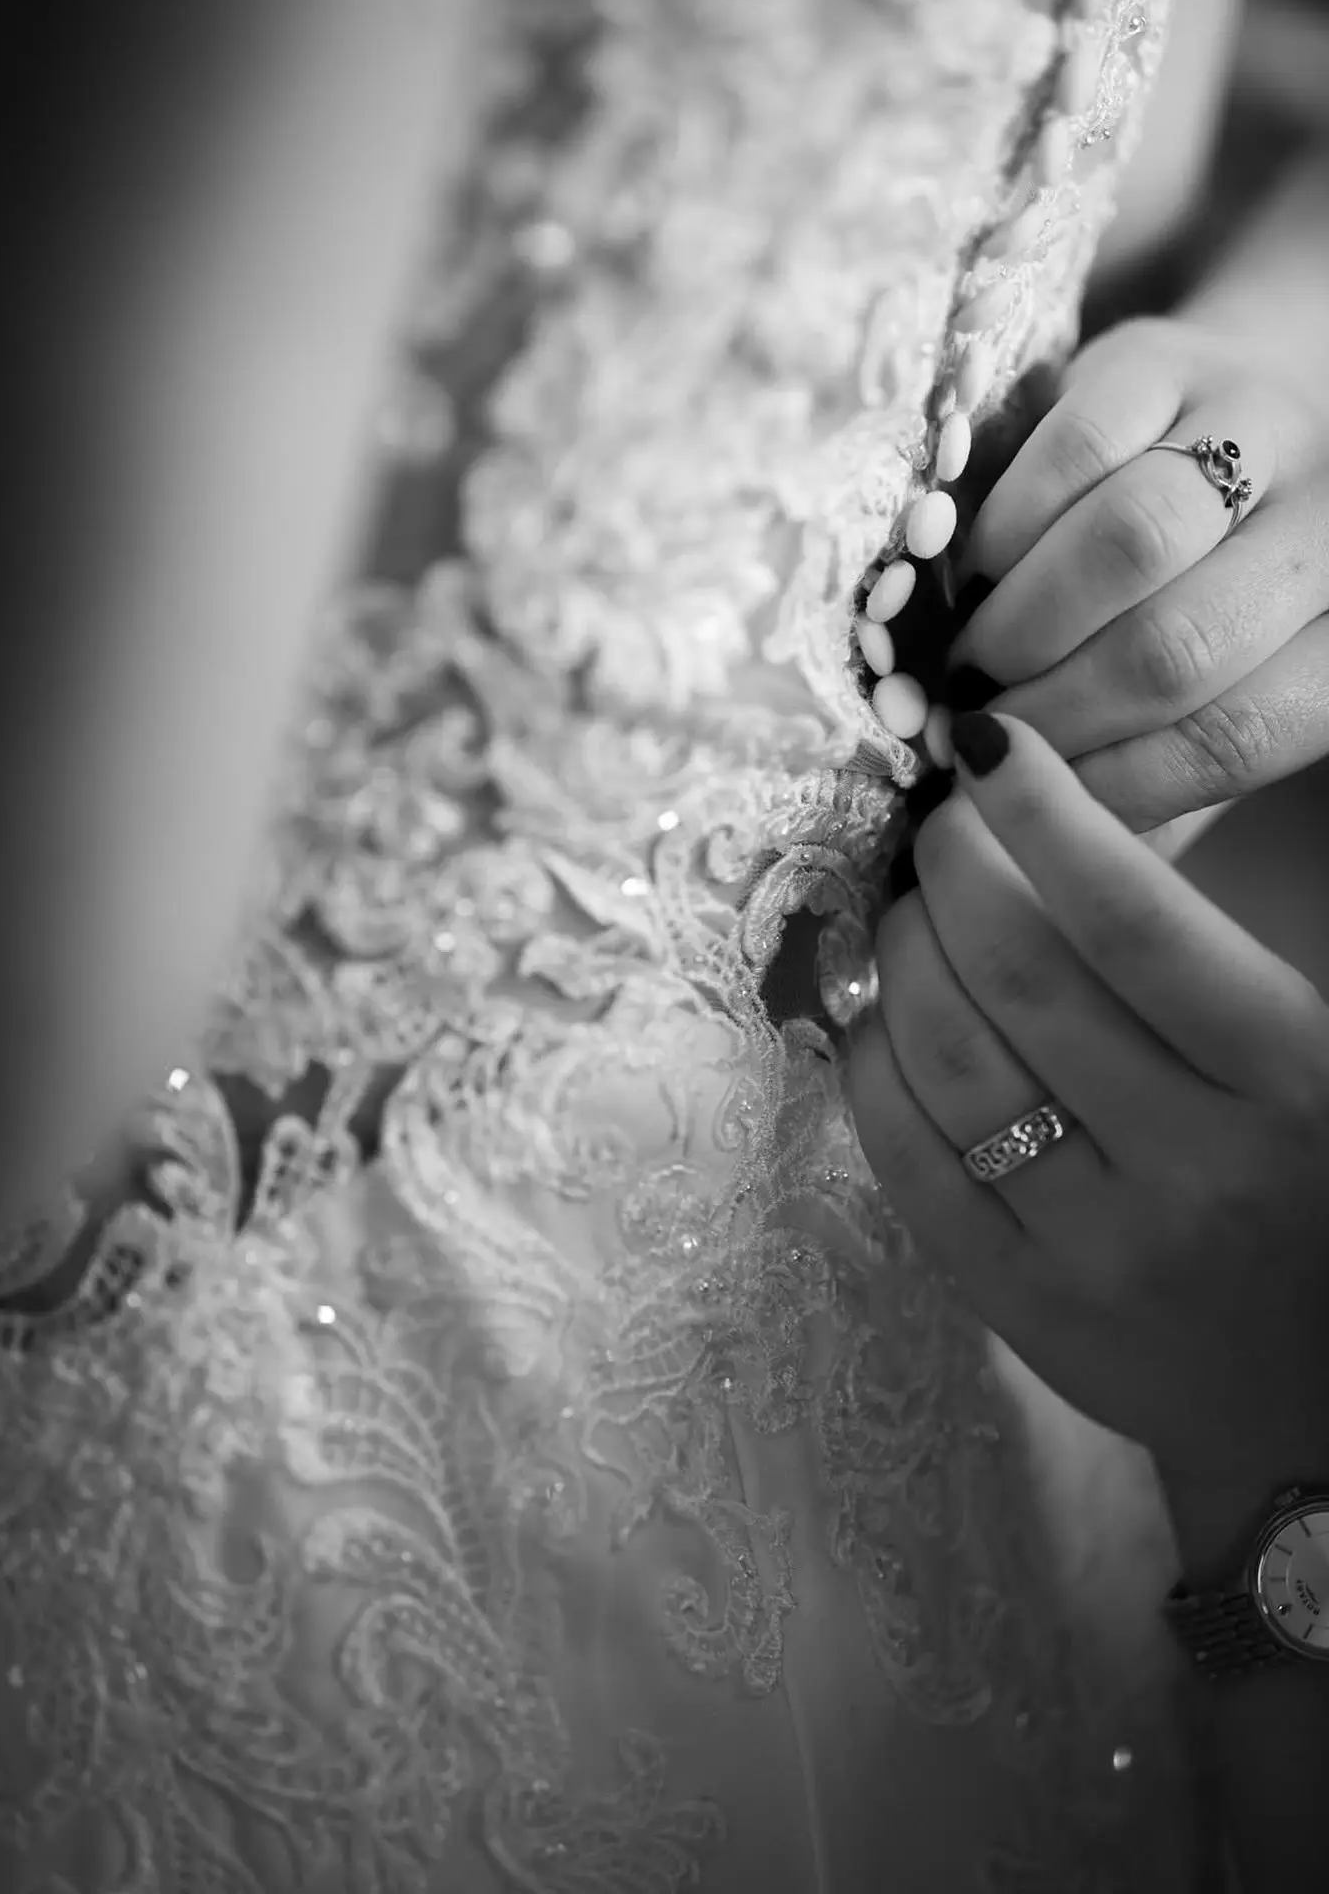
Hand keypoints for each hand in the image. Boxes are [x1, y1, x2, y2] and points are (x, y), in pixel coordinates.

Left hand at [846, 713, 1328, 1493]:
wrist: (1322, 1404)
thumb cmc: (1319, 1190)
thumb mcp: (1325, 1063)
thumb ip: (1215, 962)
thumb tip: (1060, 835)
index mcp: (1292, 1086)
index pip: (1136, 920)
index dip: (1045, 814)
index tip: (990, 751)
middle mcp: (1193, 1168)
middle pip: (1018, 975)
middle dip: (951, 871)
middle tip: (937, 831)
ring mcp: (1095, 1248)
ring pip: (947, 1061)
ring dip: (900, 956)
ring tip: (906, 913)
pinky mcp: (1021, 1308)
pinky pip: (906, 1164)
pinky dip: (871, 1067)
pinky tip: (876, 1017)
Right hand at [952, 317, 1328, 830]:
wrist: (1253, 408)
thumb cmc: (1218, 592)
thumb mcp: (1220, 692)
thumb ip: (1157, 773)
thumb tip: (1049, 854)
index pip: (1240, 734)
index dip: (1115, 786)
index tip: (1027, 811)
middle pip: (1179, 645)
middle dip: (1056, 715)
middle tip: (978, 745)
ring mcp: (1262, 427)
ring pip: (1131, 542)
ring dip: (1024, 628)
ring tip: (969, 669)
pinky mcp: (1167, 358)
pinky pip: (1077, 449)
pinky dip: (1008, 532)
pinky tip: (978, 576)